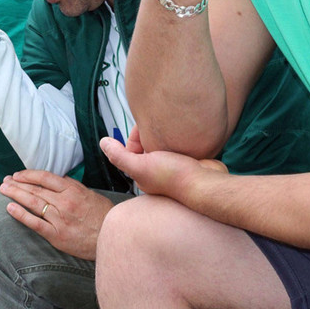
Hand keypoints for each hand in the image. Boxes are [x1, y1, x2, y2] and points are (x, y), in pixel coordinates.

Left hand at [0, 170, 113, 260]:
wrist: (112, 237)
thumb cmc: (103, 215)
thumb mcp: (90, 194)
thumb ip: (72, 187)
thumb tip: (58, 180)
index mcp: (72, 189)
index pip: (45, 177)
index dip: (28, 174)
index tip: (17, 175)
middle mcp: (65, 201)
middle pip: (36, 189)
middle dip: (17, 184)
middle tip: (4, 181)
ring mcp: (60, 218)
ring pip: (33, 203)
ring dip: (16, 195)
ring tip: (3, 190)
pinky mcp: (57, 235)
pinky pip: (35, 223)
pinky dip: (21, 215)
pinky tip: (10, 208)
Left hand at [99, 137, 228, 201]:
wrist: (206, 183)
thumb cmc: (173, 177)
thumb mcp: (140, 166)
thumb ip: (119, 156)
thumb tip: (103, 142)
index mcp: (144, 173)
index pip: (133, 148)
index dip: (136, 135)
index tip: (144, 128)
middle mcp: (157, 169)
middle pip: (148, 143)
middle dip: (152, 133)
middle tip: (159, 124)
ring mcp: (174, 164)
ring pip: (164, 142)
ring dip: (166, 133)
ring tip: (171, 125)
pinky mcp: (189, 158)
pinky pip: (180, 142)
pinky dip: (180, 135)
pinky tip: (182, 131)